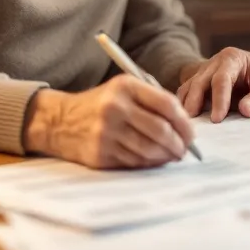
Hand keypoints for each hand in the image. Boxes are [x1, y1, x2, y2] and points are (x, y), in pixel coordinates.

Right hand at [23, 76, 194, 168]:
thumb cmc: (99, 105)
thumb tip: (184, 126)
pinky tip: (154, 160)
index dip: (184, 122)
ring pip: (150, 149)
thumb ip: (151, 101)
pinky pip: (135, 161)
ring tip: (172, 155)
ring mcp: (106, 132)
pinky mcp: (100, 153)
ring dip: (167, 156)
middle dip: (179, 144)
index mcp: (124, 87)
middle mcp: (115, 108)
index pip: (166, 105)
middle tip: (185, 150)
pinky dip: (149, 163)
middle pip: (161, 130)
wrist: (58, 121)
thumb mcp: (121, 90)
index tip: (191, 134)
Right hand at [177, 45, 249, 120]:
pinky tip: (186, 121)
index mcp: (234, 58)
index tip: (217, 119)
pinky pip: (190, 92)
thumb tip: (245, 110)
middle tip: (191, 125)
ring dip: (186, 105)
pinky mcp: (204, 82)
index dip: (218, 99)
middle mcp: (216, 62)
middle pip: (200, 81)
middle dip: (194, 102)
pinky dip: (186, 105)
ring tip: (185, 125)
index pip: (221, 79)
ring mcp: (207, 70)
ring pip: (190, 86)